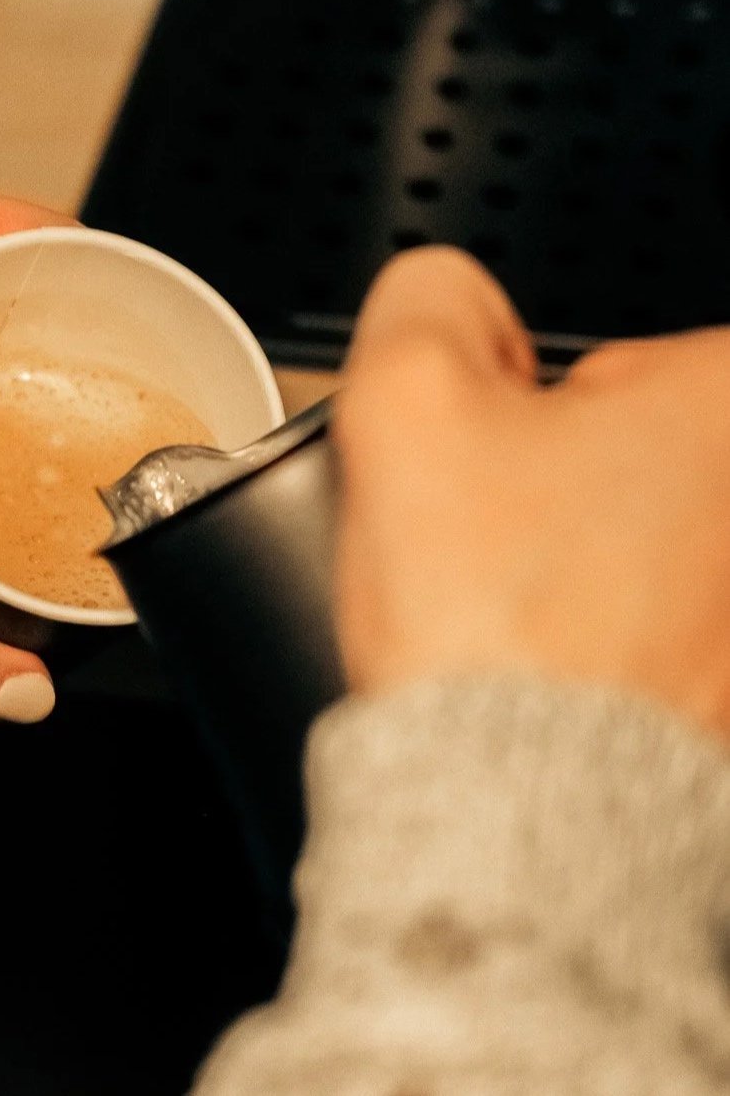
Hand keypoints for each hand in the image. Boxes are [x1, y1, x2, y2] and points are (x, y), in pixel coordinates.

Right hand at [334, 246, 729, 740]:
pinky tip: (559, 665)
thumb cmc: (498, 625)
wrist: (517, 806)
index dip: (530, 395)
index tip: (500, 448)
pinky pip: (655, 627)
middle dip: (556, 473)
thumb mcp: (408, 397)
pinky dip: (607, 634)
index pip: (619, 357)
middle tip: (500, 529)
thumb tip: (452, 304)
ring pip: (644, 541)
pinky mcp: (727, 680)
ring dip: (579, 556)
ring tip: (525, 609)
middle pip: (639, 450)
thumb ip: (430, 300)